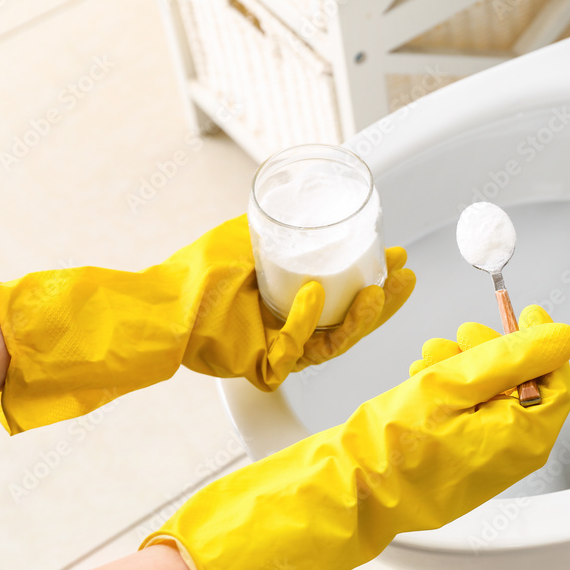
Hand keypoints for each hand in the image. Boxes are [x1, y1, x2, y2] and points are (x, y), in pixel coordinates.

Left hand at [0, 215, 414, 433]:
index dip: (379, 281)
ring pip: (336, 341)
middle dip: (386, 302)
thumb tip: (310, 201)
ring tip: (377, 290)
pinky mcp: (266, 367)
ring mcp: (284, 351)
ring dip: (361, 316)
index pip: (350, 297)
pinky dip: (305, 319)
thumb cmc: (201, 272)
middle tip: (404, 277)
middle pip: (354, 323)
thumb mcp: (252, 235)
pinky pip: (296, 347)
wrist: (165, 300)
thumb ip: (280, 225)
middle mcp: (297, 330)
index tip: (398, 258)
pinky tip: (311, 293)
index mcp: (299, 305)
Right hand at [143, 308, 569, 569]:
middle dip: (492, 351)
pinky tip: (421, 379)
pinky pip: (470, 416)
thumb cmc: (394, 443)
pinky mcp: (462, 463)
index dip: (542, 341)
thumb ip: (514, 356)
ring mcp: (486, 462)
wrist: (349, 488)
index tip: (527, 312)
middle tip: (462, 335)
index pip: (556, 380)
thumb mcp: (456, 381)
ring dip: (465, 366)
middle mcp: (512, 454)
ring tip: (428, 358)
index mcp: (523, 437)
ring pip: (491, 396)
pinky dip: (451, 390)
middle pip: (522, 385)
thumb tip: (562, 337)